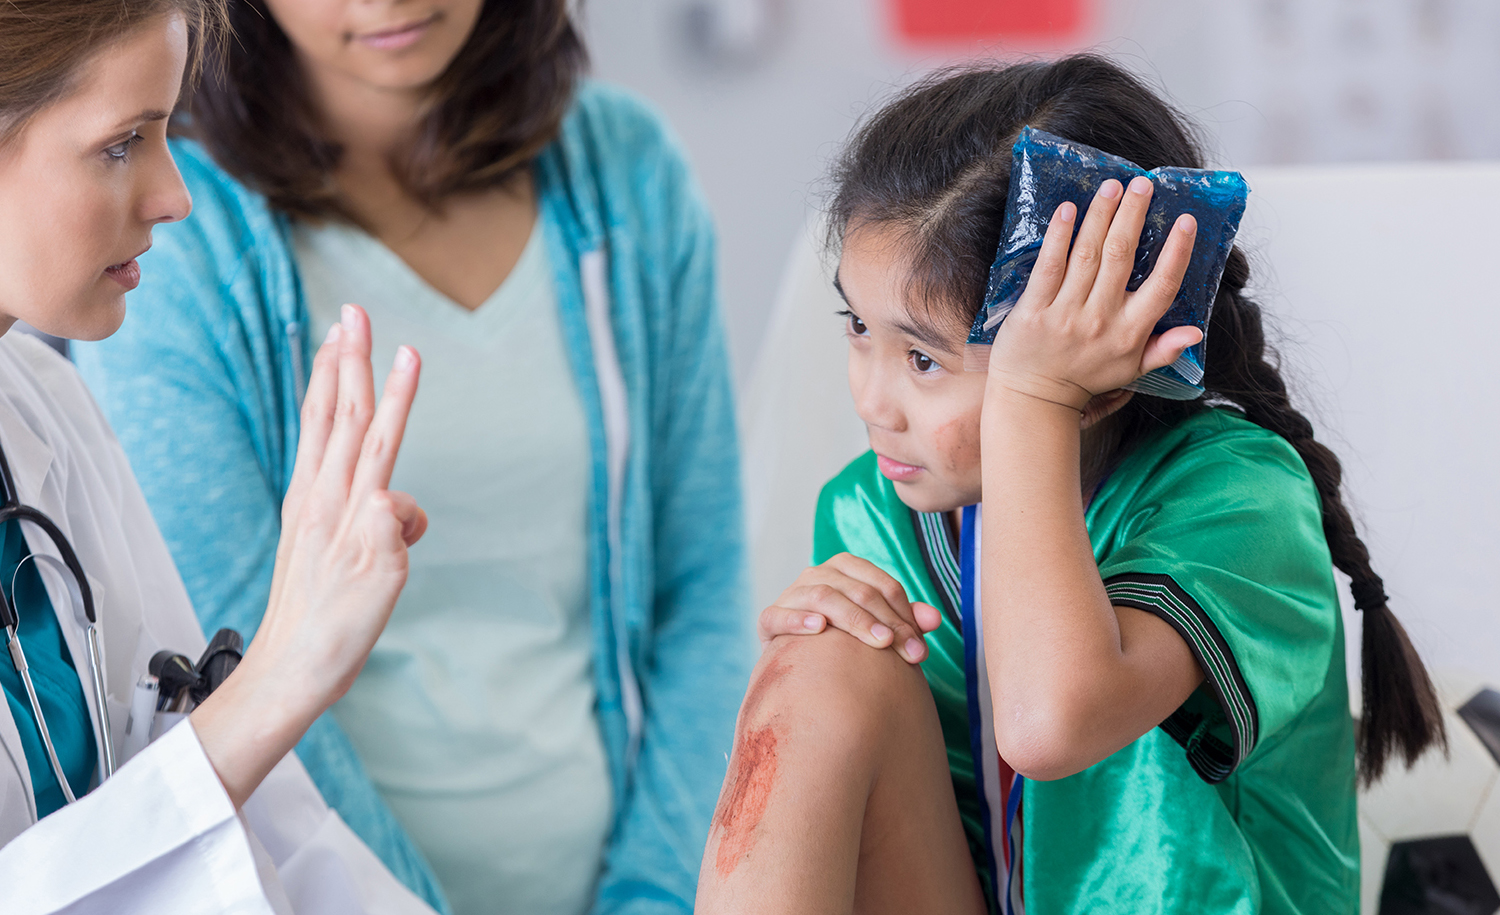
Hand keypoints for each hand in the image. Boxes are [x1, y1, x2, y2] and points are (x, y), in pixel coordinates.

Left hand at [193, 304, 423, 806]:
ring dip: (331, 380)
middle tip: (354, 313)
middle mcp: (322, 499)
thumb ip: (386, 530)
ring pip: (322, 428)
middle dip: (350, 361)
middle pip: (341, 416)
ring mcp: (309, 507)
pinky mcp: (304, 521)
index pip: (377, 438)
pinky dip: (321, 421)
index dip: (396, 393)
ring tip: (335, 342)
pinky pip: (315, 455)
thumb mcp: (378, 586)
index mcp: (345, 510)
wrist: (290, 670)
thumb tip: (394, 498)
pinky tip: (324, 416)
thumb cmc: (338, 632)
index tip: (408, 348)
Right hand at [758, 553, 941, 663]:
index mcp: (846, 569)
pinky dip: (798, 619)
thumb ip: (904, 621)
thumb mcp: (876, 627)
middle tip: (910, 653)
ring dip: (854, 618)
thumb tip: (935, 619)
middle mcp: (817, 574)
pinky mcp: (769, 619)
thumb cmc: (844, 638)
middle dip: (888, 622)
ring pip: (823, 596)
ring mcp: (792, 595)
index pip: (881, 584)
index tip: (921, 648)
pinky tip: (819, 629)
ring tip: (879, 642)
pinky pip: (778, 615)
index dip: (905, 614)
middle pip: (858, 590)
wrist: (798, 658)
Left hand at [987, 176, 1199, 411]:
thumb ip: (1164, 349)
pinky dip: (1058, 237)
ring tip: (1112, 186)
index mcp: (1130, 333)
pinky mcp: (1033, 310)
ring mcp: (1065, 314)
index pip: (1162, 286)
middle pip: (1121, 258)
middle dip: (1133, 216)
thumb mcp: (1131, 370)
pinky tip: (1067, 209)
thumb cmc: (1085, 377)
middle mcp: (1100, 320)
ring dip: (1100, 215)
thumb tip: (1196, 332)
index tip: (1185, 220)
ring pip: (1087, 255)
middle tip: (1143, 184)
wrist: (1034, 398)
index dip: (1176, 252)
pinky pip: (1048, 267)